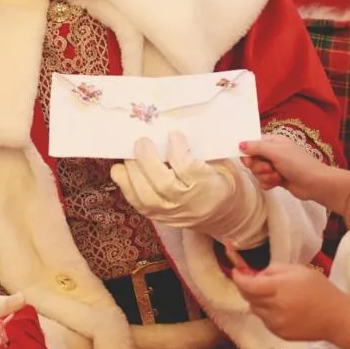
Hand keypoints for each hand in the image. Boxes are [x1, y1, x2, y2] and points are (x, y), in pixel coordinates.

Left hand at [111, 131, 267, 247]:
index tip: (173, 134)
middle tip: (142, 141)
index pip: (189, 168)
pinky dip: (126, 185)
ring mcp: (172, 214)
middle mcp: (189, 204)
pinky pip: (137, 204)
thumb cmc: (223, 182)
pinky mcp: (158, 218)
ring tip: (129, 155)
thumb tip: (173, 129)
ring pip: (146, 198)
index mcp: (210, 187)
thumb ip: (201, 150)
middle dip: (148, 160)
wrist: (225, 216)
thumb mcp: (224, 163)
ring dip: (132, 173)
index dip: (177, 149)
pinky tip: (124, 170)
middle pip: (163, 184)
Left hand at [231, 262, 344, 341]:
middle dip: (246, 287)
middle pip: (248, 297)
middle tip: (251, 280)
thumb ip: (274, 270)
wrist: (336, 317)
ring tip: (273, 295)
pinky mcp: (279, 334)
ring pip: (255, 309)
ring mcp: (275, 323)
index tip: (236, 271)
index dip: (238, 278)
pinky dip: (266, 312)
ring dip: (257, 300)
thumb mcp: (298, 270)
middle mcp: (273, 307)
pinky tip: (281, 308)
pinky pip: (264, 320)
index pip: (248, 285)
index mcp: (278, 289)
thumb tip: (257, 275)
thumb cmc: (319, 289)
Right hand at [239, 134, 327, 200]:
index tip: (249, 160)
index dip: (248, 153)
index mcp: (272, 141)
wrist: (314, 183)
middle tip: (270, 168)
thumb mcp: (275, 152)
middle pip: (252, 160)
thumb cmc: (297, 163)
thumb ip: (256, 147)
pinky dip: (269, 183)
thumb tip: (240, 144)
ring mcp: (274, 166)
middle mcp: (272, 152)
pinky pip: (263, 181)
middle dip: (259, 167)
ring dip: (265, 176)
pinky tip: (278, 183)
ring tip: (277, 176)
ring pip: (257, 172)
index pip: (252, 144)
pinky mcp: (276, 178)